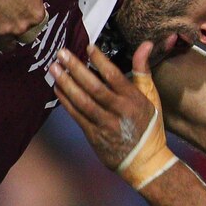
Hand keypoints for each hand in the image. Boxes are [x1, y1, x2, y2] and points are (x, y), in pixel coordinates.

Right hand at [0, 0, 63, 68]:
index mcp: (35, 14)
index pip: (38, 22)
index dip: (33, 17)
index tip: (28, 12)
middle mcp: (20, 26)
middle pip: (24, 37)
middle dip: (21, 33)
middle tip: (16, 27)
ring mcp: (1, 30)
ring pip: (6, 45)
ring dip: (5, 44)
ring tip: (2, 43)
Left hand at [50, 42, 160, 170]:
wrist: (144, 161)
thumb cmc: (148, 125)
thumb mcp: (151, 96)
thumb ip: (143, 70)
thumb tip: (146, 44)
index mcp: (133, 100)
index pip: (114, 76)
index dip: (100, 61)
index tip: (88, 47)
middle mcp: (119, 111)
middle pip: (94, 87)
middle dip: (76, 68)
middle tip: (61, 53)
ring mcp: (105, 125)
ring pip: (82, 102)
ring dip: (66, 83)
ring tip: (54, 68)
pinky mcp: (93, 136)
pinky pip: (76, 116)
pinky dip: (65, 101)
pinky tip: (57, 88)